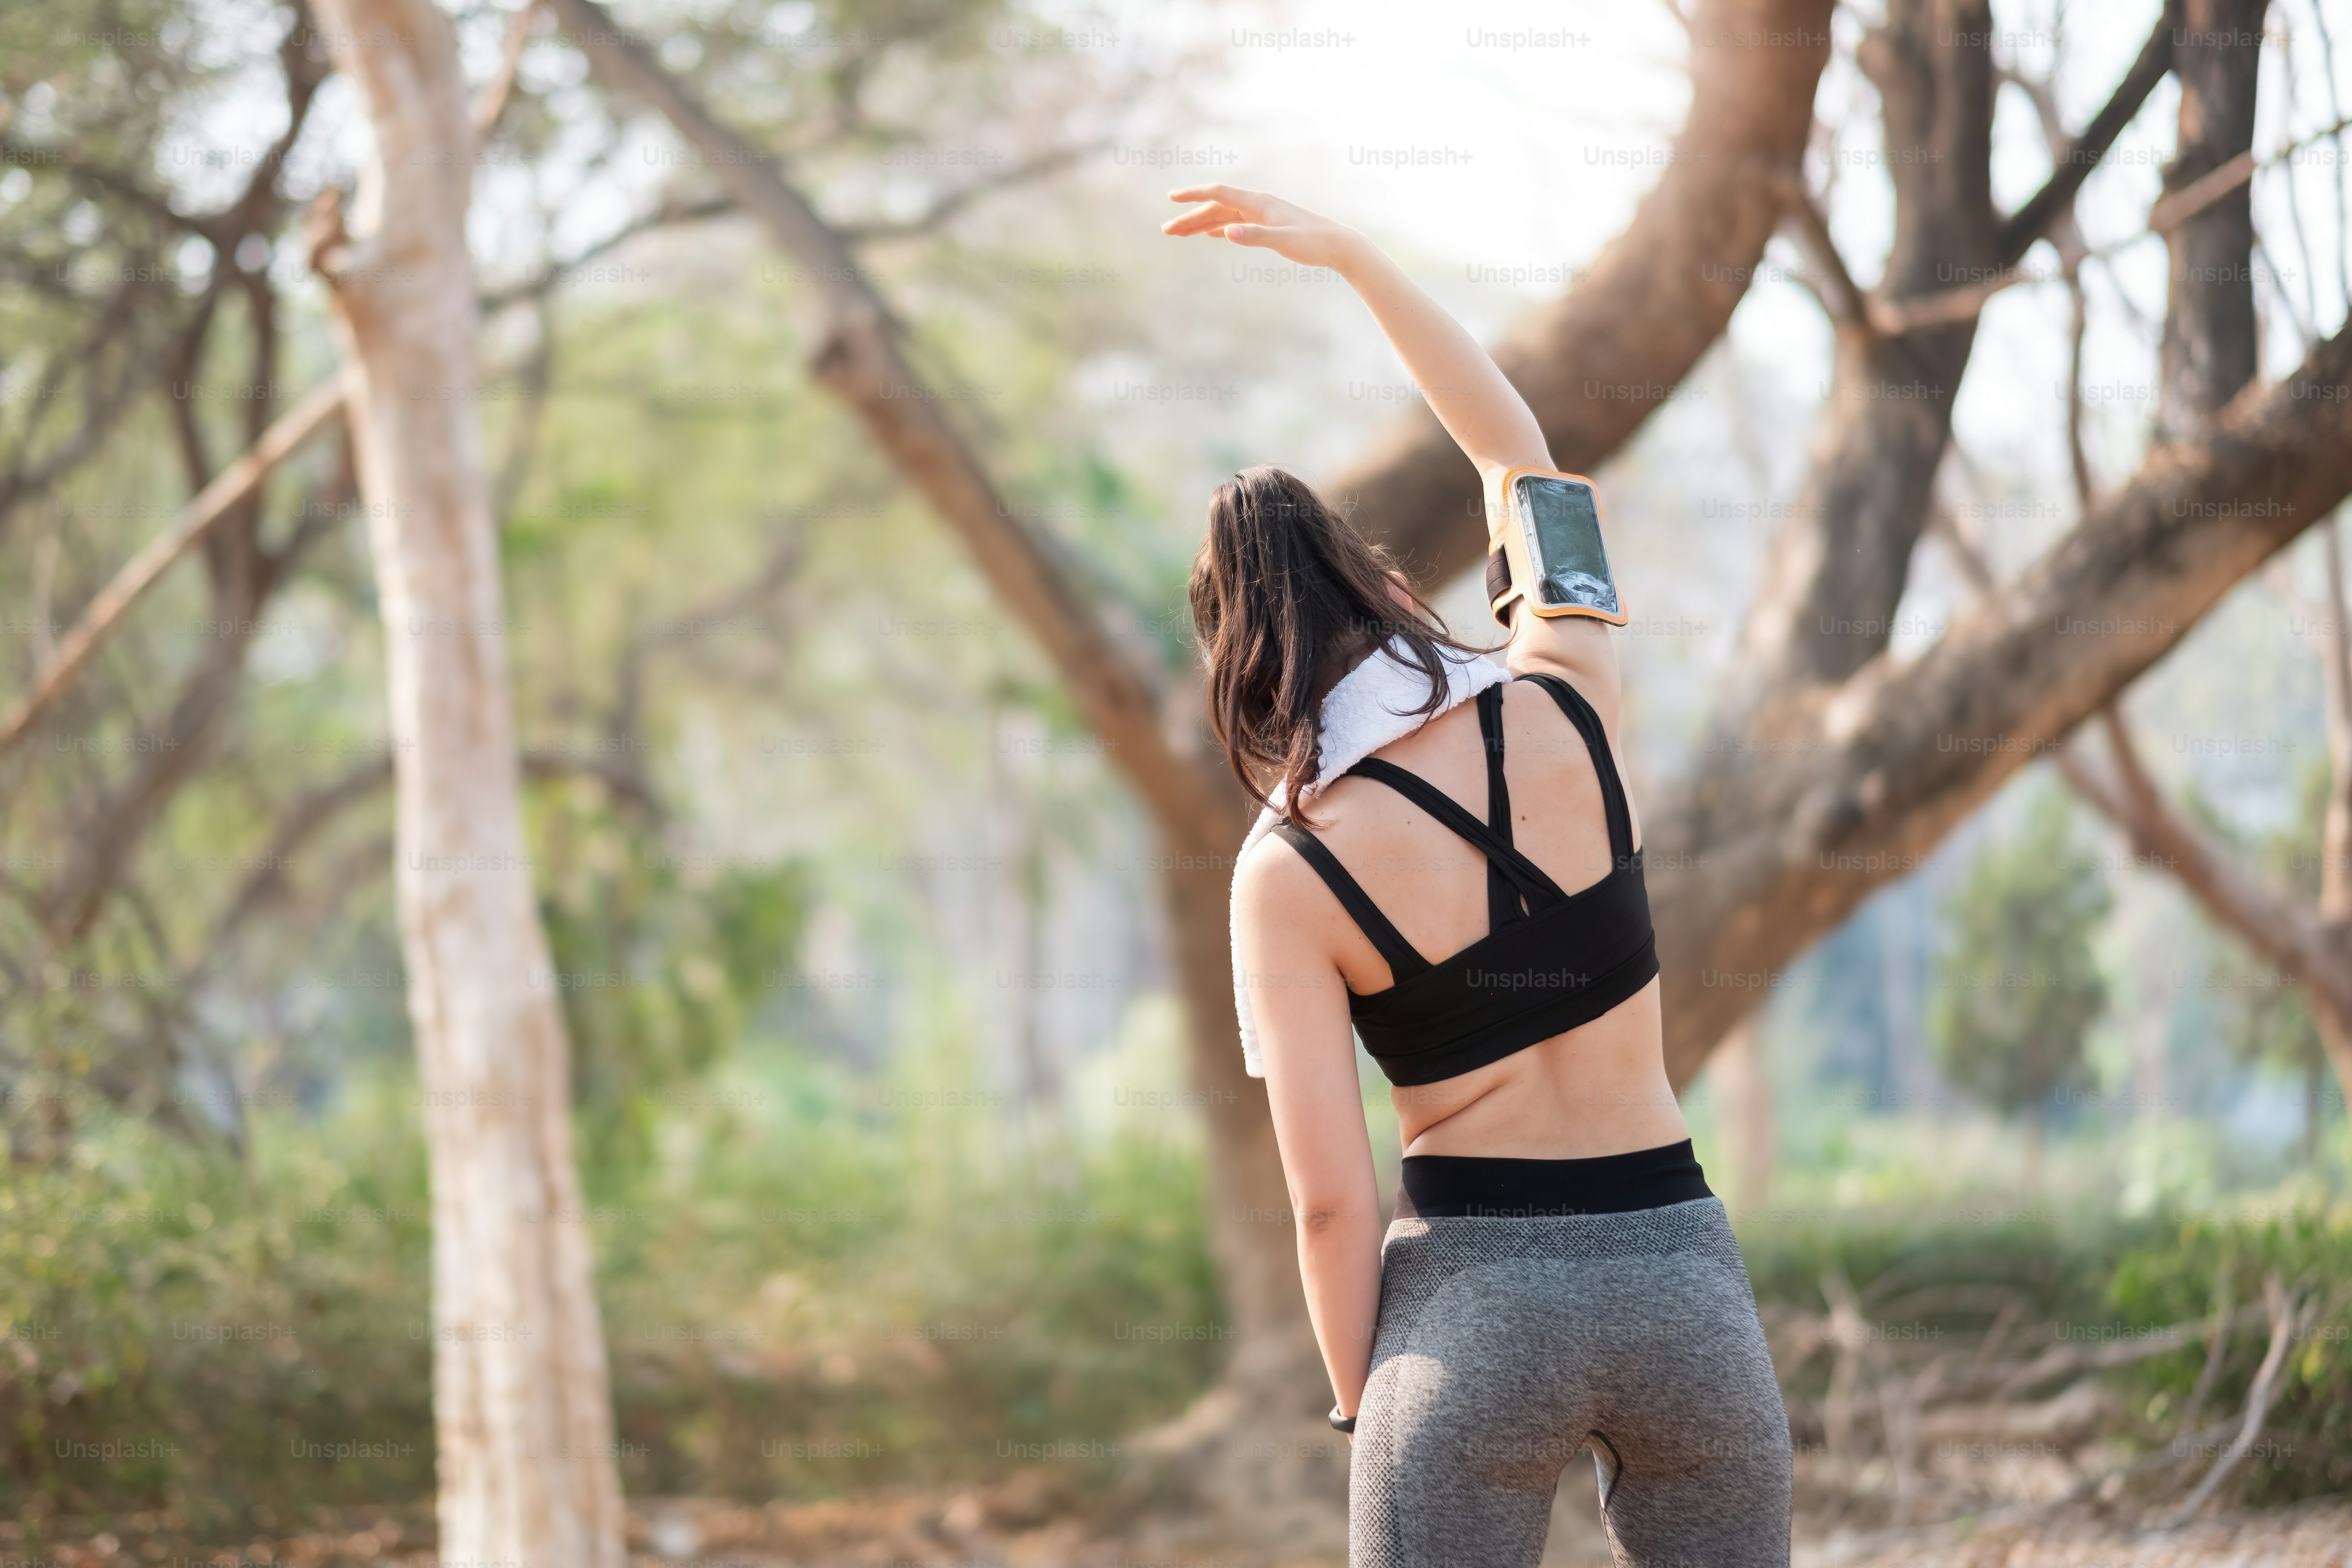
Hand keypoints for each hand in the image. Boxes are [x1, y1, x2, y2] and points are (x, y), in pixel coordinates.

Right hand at [1162, 185, 1363, 272]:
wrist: (1337, 244)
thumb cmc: (1312, 243)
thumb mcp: (1283, 241)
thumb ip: (1254, 237)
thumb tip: (1226, 232)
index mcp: (1258, 203)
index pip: (1218, 193)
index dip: (1193, 195)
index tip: (1171, 199)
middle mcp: (1257, 204)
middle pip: (1215, 206)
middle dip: (1190, 217)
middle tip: (1167, 231)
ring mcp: (1262, 214)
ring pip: (1224, 215)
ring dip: (1201, 223)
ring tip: (1179, 233)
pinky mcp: (1267, 225)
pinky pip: (1236, 222)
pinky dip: (1219, 226)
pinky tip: (1211, 233)